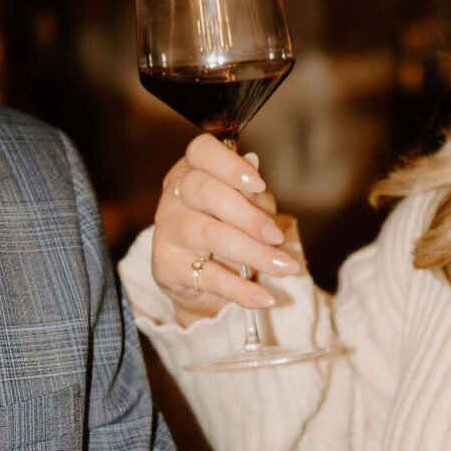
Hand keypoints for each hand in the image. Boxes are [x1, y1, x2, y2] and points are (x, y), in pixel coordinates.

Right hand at [149, 138, 303, 319]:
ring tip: (284, 267)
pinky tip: (265, 298)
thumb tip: (253, 161)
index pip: (201, 151)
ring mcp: (166, 231)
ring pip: (208, 234)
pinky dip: (240, 290)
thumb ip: (249, 190)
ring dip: (253, 252)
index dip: (229, 164)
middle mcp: (173, 196)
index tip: (259, 184)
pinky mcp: (166, 267)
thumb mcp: (245, 206)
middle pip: (203, 191)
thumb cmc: (226, 229)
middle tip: (277, 236)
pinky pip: (208, 277)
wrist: (201, 281)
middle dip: (247, 215)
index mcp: (192, 171)